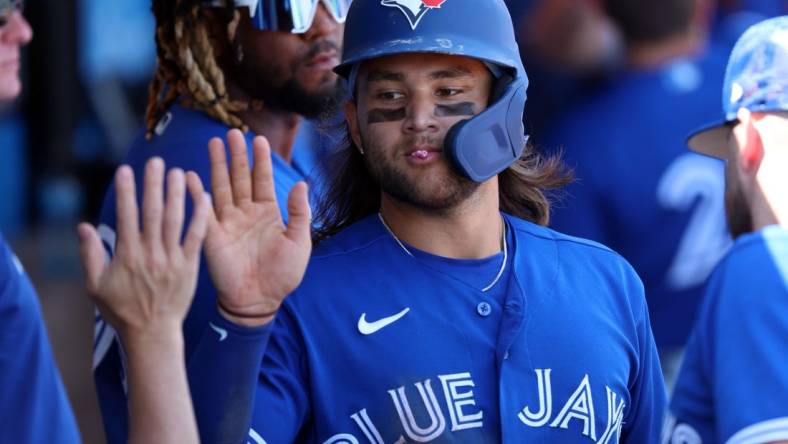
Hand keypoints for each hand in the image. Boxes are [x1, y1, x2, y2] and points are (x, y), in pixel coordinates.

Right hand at [78, 158, 209, 340]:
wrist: (152, 333)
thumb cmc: (121, 309)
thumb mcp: (96, 286)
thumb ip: (90, 255)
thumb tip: (83, 226)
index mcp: (127, 256)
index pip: (126, 216)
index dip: (125, 192)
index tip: (125, 170)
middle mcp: (151, 254)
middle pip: (152, 213)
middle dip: (153, 185)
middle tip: (156, 161)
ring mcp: (172, 260)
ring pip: (174, 221)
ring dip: (176, 195)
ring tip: (178, 171)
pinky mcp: (190, 267)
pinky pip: (196, 238)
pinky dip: (200, 217)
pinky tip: (204, 197)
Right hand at [204, 129, 311, 326]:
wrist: (260, 301)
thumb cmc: (283, 275)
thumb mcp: (299, 241)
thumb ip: (299, 212)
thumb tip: (301, 183)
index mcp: (268, 213)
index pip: (263, 180)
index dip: (261, 160)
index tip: (259, 139)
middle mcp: (246, 213)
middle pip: (240, 177)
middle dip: (236, 155)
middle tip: (231, 132)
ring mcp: (228, 222)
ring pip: (221, 187)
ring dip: (217, 166)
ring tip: (212, 143)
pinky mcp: (212, 235)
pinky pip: (202, 211)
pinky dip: (195, 194)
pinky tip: (189, 176)